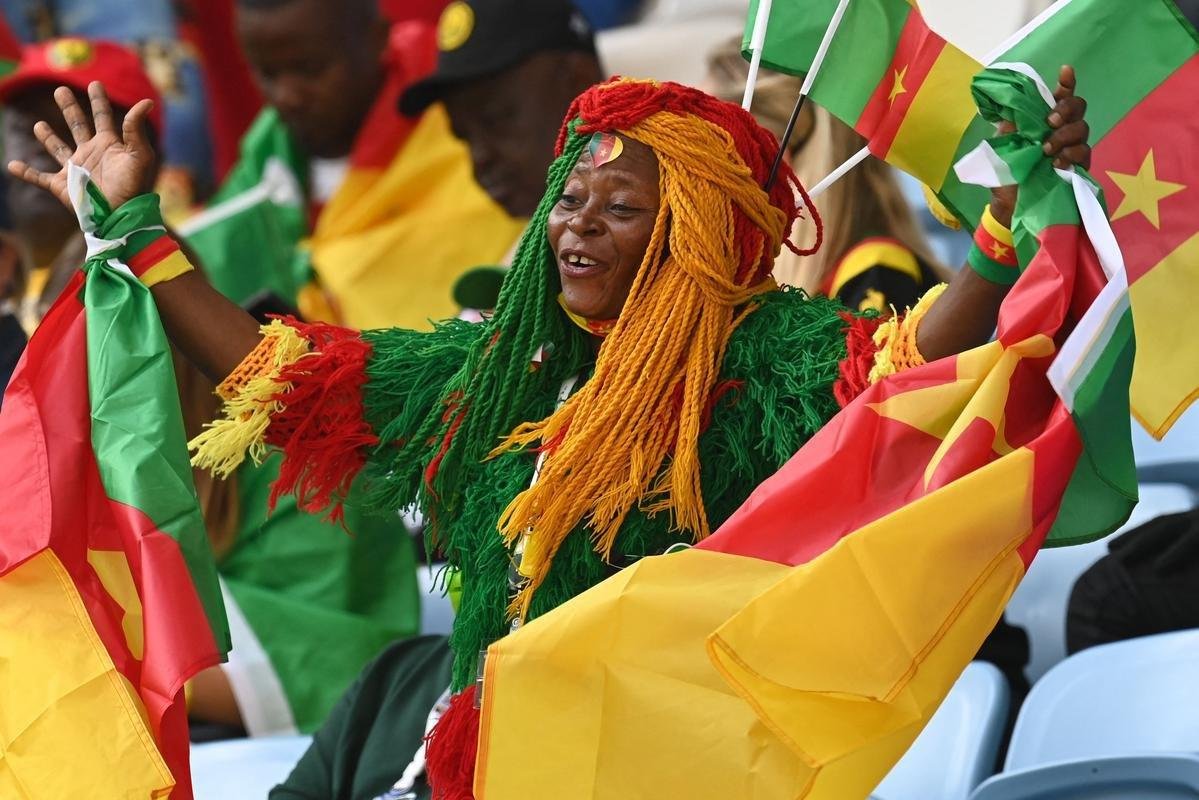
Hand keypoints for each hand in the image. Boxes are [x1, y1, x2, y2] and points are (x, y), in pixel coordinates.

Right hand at [6, 81, 156, 211]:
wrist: (119, 215)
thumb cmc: (132, 187)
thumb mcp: (139, 155)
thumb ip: (136, 128)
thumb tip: (147, 102)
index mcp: (109, 145)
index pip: (103, 117)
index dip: (98, 100)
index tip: (95, 83)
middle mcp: (91, 154)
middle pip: (77, 125)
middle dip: (70, 108)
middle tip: (61, 90)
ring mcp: (75, 169)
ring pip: (58, 148)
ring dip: (48, 137)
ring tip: (38, 125)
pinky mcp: (62, 186)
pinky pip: (39, 177)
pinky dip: (25, 172)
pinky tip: (11, 165)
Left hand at [989, 65, 1090, 225]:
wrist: (1009, 205)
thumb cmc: (1006, 173)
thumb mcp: (1001, 148)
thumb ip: (1009, 129)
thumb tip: (1011, 114)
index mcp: (1043, 121)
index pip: (1059, 96)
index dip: (1066, 82)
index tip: (1065, 71)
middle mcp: (1061, 130)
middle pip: (1078, 107)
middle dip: (1067, 109)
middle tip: (1051, 121)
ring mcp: (1072, 147)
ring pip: (1082, 129)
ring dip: (1065, 135)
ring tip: (1046, 149)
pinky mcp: (1078, 167)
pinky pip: (1084, 153)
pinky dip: (1071, 154)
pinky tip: (1057, 162)